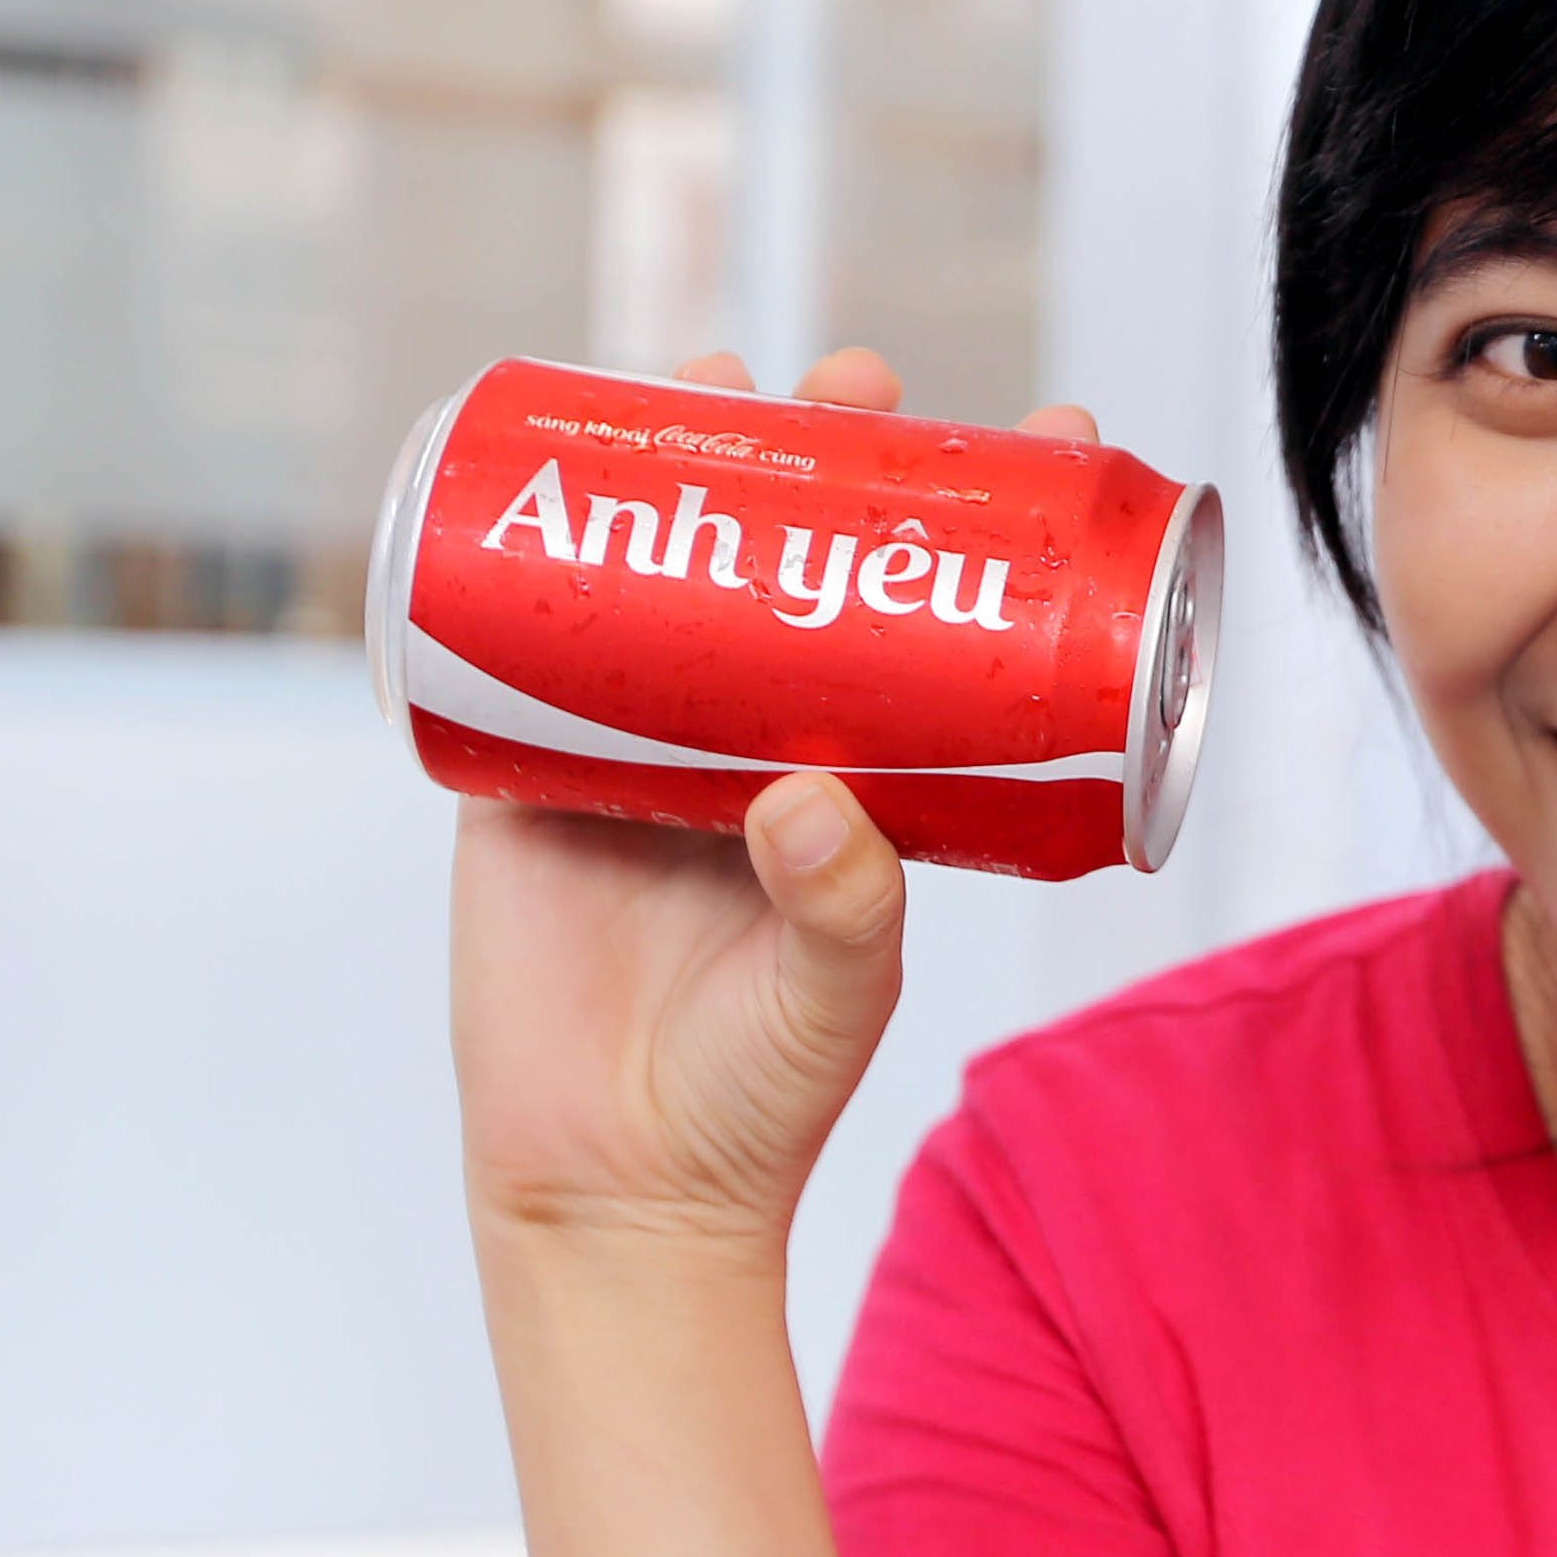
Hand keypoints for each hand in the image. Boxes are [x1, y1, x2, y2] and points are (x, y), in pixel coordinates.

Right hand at [448, 350, 1103, 1260]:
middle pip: (793, 557)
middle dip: (823, 453)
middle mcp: (758, 737)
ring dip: (684, 462)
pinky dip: (527, 545)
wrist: (611, 1186)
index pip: (928, 616)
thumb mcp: (842, 988)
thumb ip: (846, 899)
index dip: (971, 526)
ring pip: (666, 571)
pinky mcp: (526, 768)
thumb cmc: (759, 1093)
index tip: (1036, 434)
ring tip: (716, 371)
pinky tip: (548, 455)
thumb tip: (806, 796)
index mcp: (861, 774)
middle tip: (862, 379)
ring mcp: (640, 743)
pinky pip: (520, 637)